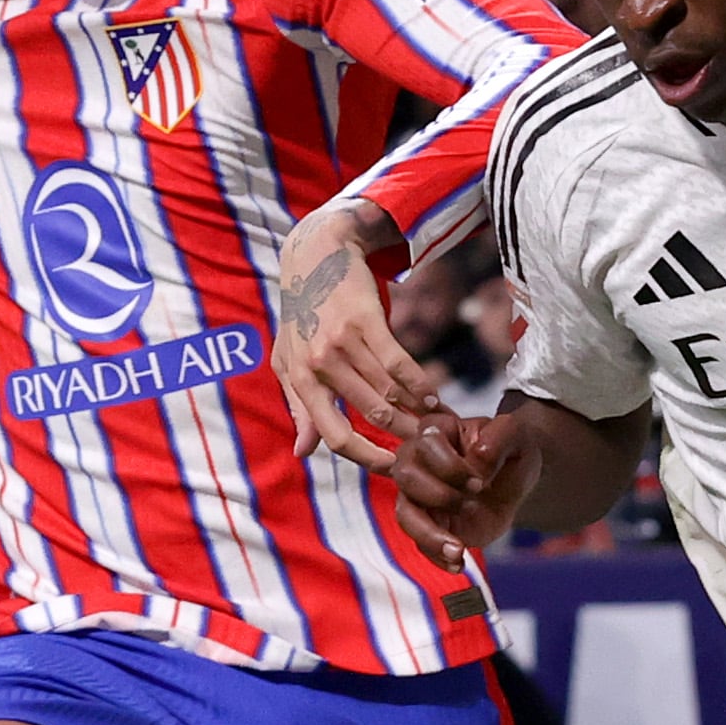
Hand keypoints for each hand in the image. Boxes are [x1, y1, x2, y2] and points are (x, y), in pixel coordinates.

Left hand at [269, 199, 429, 468]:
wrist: (314, 256)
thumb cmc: (300, 314)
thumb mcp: (288, 362)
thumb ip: (299, 408)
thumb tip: (303, 453)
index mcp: (300, 381)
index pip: (335, 436)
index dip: (367, 459)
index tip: (393, 468)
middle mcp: (320, 365)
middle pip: (372, 415)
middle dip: (405, 435)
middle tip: (428, 448)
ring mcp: (342, 342)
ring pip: (390, 391)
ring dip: (418, 412)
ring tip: (437, 426)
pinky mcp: (366, 321)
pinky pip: (400, 363)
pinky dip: (421, 384)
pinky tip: (435, 398)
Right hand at [389, 411, 536, 561]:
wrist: (515, 480)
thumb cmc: (509, 450)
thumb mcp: (516, 434)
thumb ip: (498, 438)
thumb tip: (476, 462)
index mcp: (437, 430)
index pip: (425, 444)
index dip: (450, 466)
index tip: (480, 483)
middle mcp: (418, 460)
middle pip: (405, 477)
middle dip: (439, 495)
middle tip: (470, 503)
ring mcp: (419, 494)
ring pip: (405, 514)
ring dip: (429, 534)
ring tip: (457, 550)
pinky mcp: (429, 523)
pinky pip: (420, 543)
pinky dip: (437, 557)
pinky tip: (457, 564)